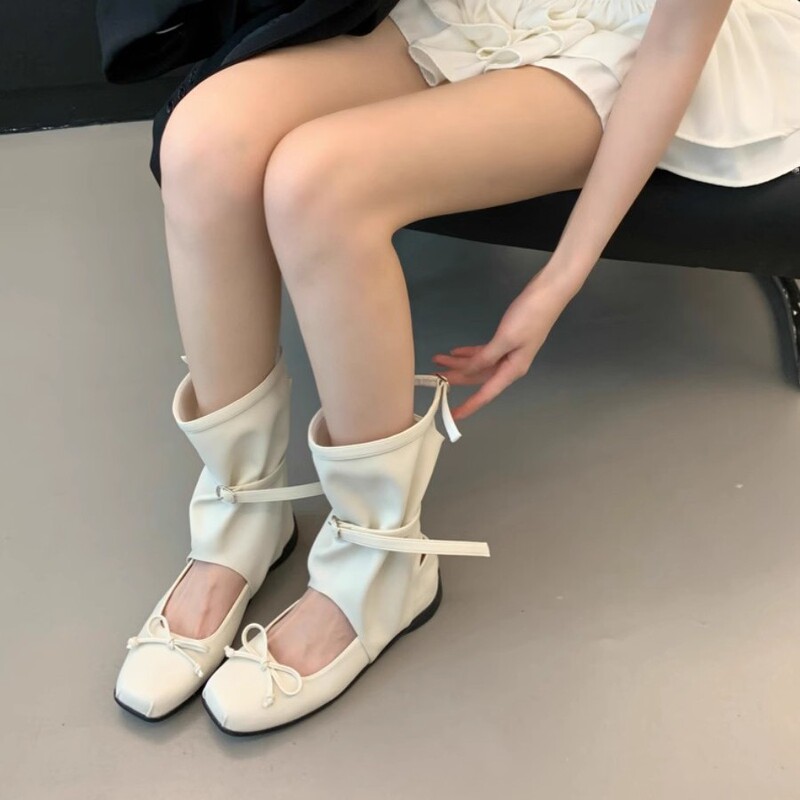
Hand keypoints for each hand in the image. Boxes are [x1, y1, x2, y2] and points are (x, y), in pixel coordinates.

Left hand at [431, 266, 581, 420]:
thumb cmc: (529, 317)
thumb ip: (485, 358)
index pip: (486, 393)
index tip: (453, 415)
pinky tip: (456, 352)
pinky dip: (470, 353)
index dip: (469, 405)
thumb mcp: (504, 339)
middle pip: (478, 378)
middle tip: (433, 376)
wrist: (548, 294)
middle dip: (456, 377)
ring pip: (479, 364)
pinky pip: (484, 353)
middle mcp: (509, 366)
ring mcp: (508, 353)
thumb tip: (468, 373)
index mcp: (512, 370)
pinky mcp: (506, 340)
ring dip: (459, 363)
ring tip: (438, 360)